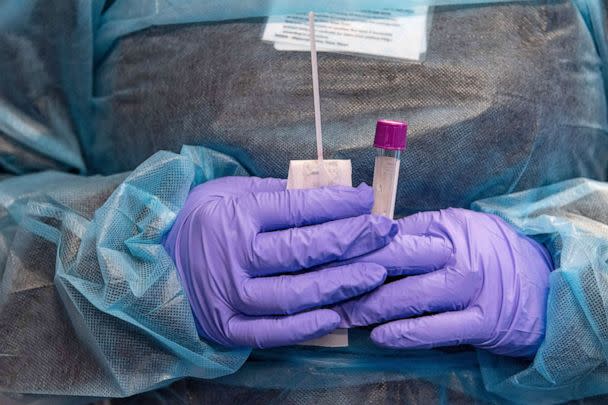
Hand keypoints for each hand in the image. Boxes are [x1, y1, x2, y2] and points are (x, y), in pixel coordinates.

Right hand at [163, 177, 396, 348]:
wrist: (155, 263)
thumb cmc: (201, 221)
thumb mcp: (230, 194)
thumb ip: (277, 195)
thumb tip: (331, 194)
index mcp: (234, 215)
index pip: (296, 209)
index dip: (337, 204)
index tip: (368, 200)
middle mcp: (232, 256)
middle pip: (302, 250)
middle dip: (351, 239)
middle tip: (385, 231)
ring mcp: (229, 296)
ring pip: (294, 294)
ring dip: (340, 284)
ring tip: (375, 272)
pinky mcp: (227, 328)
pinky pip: (272, 332)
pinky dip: (306, 327)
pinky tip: (338, 313)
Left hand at [334, 208, 551, 356]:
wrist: (542, 285)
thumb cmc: (488, 254)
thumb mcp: (456, 230)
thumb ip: (415, 232)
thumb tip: (367, 236)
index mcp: (445, 227)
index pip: (391, 234)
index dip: (355, 247)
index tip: (326, 257)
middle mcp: (458, 254)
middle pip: (395, 263)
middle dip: (354, 277)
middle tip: (321, 289)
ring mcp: (471, 289)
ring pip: (410, 297)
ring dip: (371, 308)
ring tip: (343, 315)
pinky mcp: (483, 321)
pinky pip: (437, 329)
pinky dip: (406, 333)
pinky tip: (380, 336)